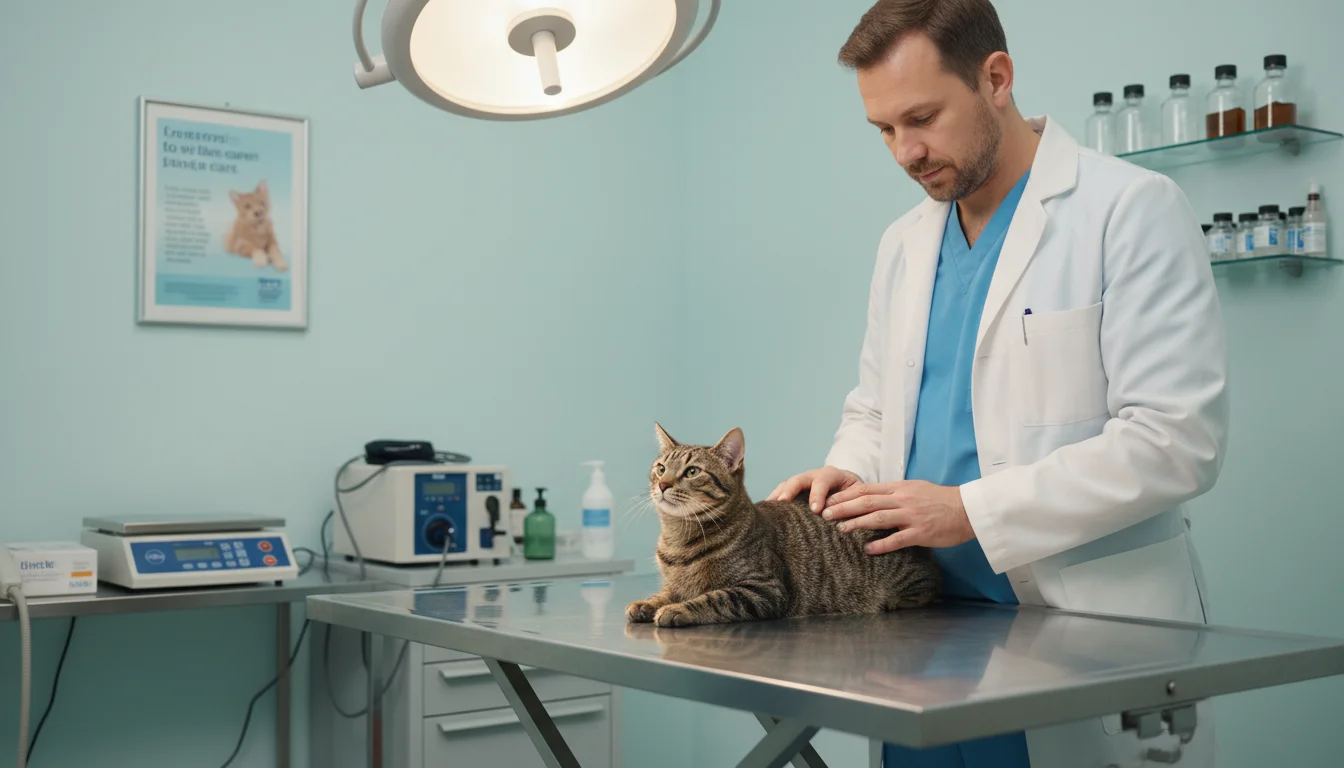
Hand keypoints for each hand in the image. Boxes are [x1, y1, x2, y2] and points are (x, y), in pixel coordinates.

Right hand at [767, 466, 861, 513]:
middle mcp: (813, 475)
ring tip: (768, 508)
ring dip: (777, 495)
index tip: (816, 510)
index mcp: (832, 474)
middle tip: (783, 502)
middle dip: (790, 490)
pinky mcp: (794, 490)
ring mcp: (801, 482)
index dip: (818, 495)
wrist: (849, 487)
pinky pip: (781, 493)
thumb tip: (845, 518)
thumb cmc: (855, 494)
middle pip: (798, 479)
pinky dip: (774, 501)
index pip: (822, 481)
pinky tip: (766, 512)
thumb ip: (852, 503)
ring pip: (786, 485)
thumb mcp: (859, 496)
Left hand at [822, 480, 974, 554]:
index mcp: (900, 488)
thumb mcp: (915, 489)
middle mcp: (903, 500)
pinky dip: (881, 544)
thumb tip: (872, 497)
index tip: (829, 499)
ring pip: (878, 518)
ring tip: (840, 529)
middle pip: (867, 501)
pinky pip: (898, 539)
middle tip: (826, 513)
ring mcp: (911, 516)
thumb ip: (894, 493)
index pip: (867, 489)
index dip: (846, 494)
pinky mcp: (921, 532)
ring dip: (857, 523)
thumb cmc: (940, 500)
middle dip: (844, 507)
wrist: (968, 509)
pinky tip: (868, 550)